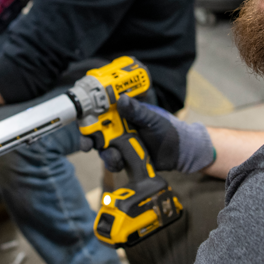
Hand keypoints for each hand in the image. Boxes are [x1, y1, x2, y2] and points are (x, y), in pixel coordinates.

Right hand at [82, 95, 213, 173]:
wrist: (180, 153)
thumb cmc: (168, 129)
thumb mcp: (153, 119)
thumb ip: (137, 112)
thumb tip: (121, 99)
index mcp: (123, 114)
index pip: (101, 112)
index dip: (88, 115)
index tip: (82, 120)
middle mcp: (118, 128)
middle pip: (96, 132)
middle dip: (88, 139)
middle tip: (87, 144)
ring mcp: (121, 144)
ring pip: (103, 149)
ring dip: (105, 153)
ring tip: (114, 156)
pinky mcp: (125, 158)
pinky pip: (113, 162)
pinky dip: (114, 163)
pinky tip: (121, 163)